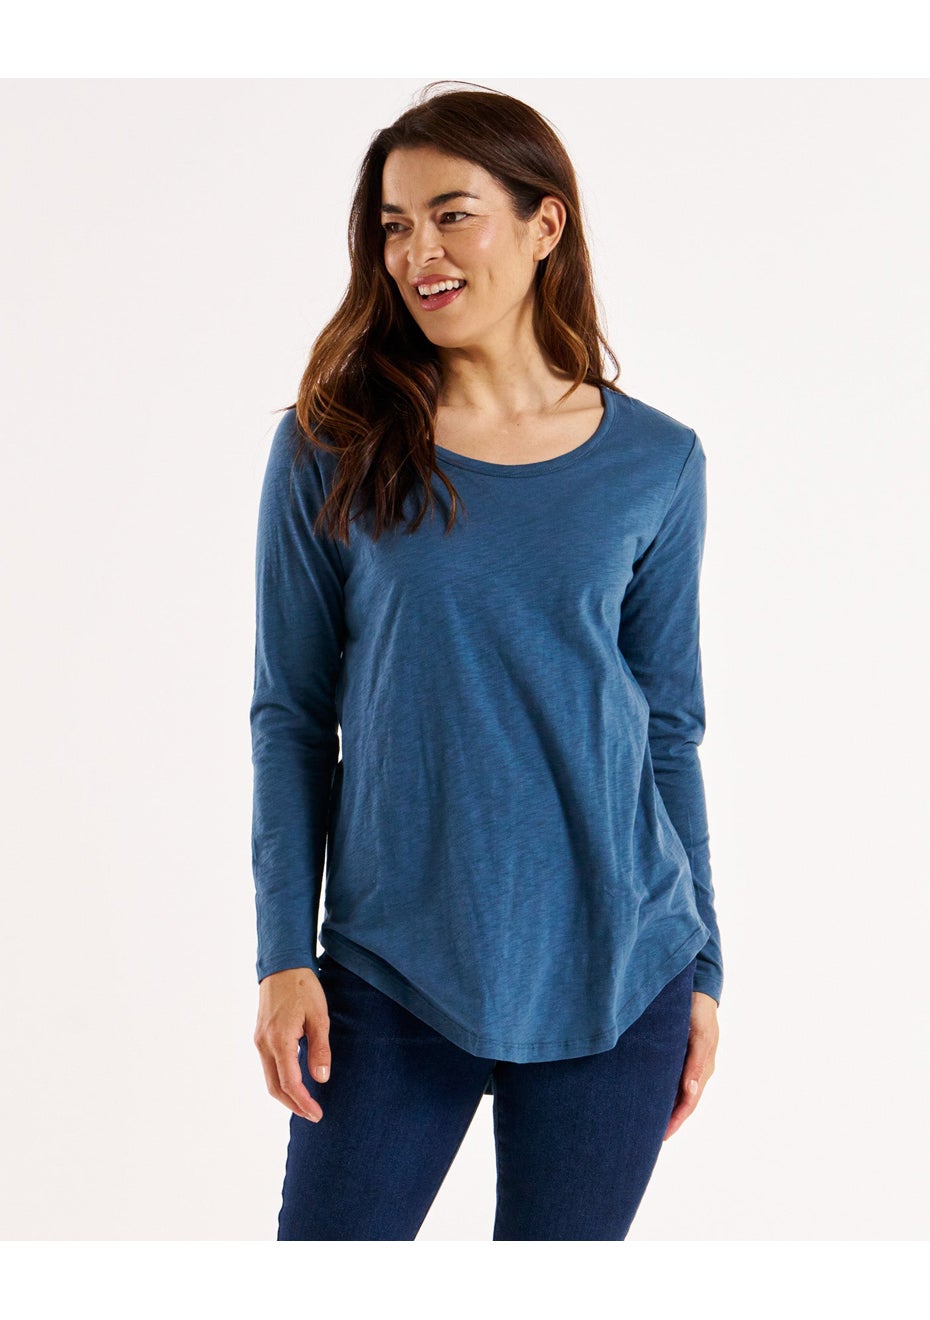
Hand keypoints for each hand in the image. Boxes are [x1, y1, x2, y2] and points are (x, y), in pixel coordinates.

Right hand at [254, 966, 331, 1122]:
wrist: (282, 966)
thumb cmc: (303, 988)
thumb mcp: (319, 1016)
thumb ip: (320, 1048)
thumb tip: (321, 1079)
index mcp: (279, 1040)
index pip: (290, 1082)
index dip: (303, 1102)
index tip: (318, 1114)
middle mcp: (264, 1044)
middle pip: (275, 1087)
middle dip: (293, 1105)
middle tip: (313, 1115)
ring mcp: (259, 1041)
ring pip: (269, 1079)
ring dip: (286, 1096)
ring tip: (305, 1105)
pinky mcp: (260, 1037)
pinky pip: (268, 1067)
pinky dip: (280, 1081)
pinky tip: (294, 1084)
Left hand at [663, 990, 718, 1140]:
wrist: (698, 989)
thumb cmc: (699, 1011)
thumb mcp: (701, 1035)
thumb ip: (696, 1063)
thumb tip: (691, 1093)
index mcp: (703, 1069)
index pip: (689, 1103)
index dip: (676, 1120)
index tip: (662, 1136)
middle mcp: (696, 1070)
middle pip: (682, 1102)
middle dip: (669, 1120)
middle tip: (650, 1139)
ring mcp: (688, 1063)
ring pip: (676, 1093)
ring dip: (665, 1108)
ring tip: (646, 1124)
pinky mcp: (679, 1054)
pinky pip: (671, 1079)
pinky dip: (663, 1092)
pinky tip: (648, 1096)